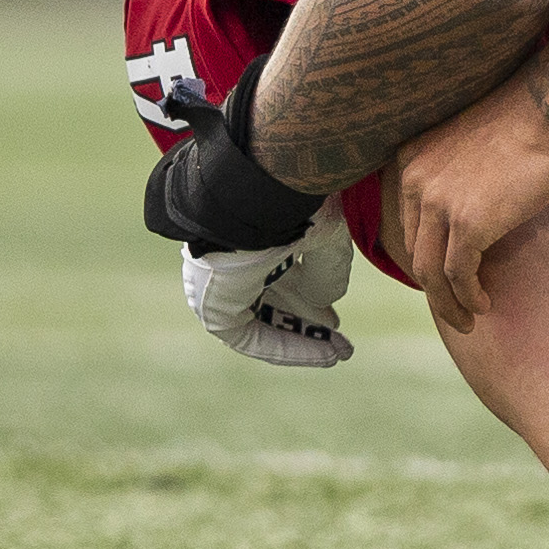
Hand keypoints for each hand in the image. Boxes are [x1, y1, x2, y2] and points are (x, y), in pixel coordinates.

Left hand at [181, 200, 354, 365]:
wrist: (253, 196)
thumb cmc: (291, 200)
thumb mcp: (323, 231)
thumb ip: (327, 265)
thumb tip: (328, 297)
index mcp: (250, 227)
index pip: (279, 264)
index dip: (311, 288)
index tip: (336, 307)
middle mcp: (229, 253)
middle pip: (271, 294)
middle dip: (306, 316)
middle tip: (336, 332)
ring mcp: (217, 280)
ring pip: (260, 316)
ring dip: (299, 336)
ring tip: (335, 352)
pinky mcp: (211, 305)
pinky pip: (247, 335)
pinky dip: (284, 346)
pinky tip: (319, 352)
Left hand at [398, 22, 548, 332]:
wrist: (544, 108)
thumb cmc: (521, 122)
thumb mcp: (465, 146)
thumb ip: (452, 178)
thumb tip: (466, 212)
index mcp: (410, 163)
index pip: (408, 226)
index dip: (427, 257)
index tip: (446, 277)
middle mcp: (414, 183)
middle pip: (415, 252)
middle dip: (434, 288)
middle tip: (455, 309)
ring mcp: (438, 205)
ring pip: (431, 272)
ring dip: (449, 303)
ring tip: (468, 317)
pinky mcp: (467, 224)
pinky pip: (458, 274)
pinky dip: (468, 296)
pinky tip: (484, 303)